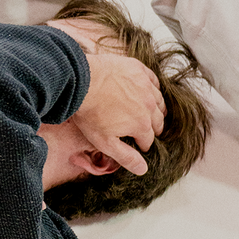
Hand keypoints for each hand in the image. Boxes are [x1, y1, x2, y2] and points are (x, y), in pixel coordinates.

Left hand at [73, 52, 165, 175]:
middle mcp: (149, 105)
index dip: (143, 144)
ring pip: (159, 101)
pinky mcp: (138, 69)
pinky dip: (152, 88)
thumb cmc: (89, 113)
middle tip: (145, 131)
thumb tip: (144, 170)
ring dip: (155, 109)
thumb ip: (126, 157)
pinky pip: (153, 80)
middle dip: (152, 128)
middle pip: (158, 121)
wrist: (80, 81)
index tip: (138, 145)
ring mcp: (145, 85)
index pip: (149, 139)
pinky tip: (148, 91)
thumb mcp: (104, 142)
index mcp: (142, 125)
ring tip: (149, 113)